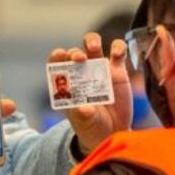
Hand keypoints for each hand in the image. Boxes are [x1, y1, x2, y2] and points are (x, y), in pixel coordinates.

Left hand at [48, 32, 131, 153]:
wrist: (113, 132)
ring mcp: (99, 69)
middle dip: (75, 52)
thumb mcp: (85, 123)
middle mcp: (81, 72)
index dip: (57, 56)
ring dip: (92, 42)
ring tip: (94, 47)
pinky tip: (117, 52)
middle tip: (79, 58)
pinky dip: (118, 48)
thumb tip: (85, 109)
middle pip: (75, 53)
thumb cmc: (91, 126)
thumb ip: (83, 115)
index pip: (57, 64)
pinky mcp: (117, 71)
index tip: (59, 54)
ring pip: (94, 46)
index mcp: (67, 83)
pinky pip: (118, 53)